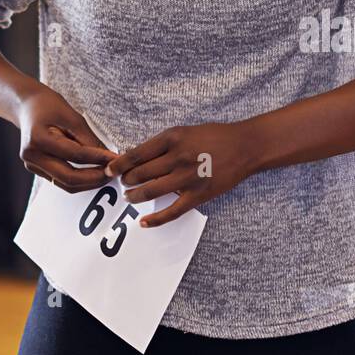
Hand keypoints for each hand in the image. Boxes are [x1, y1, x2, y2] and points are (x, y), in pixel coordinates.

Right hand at [17, 88, 115, 191]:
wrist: (26, 106)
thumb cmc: (48, 106)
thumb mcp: (73, 117)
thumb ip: (89, 140)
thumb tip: (108, 159)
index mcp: (39, 139)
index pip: (75, 156)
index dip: (98, 159)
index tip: (116, 159)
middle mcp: (32, 156)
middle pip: (69, 177)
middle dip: (94, 178)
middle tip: (113, 173)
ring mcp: (31, 165)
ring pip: (65, 183)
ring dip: (88, 183)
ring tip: (105, 174)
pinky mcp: (36, 169)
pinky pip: (60, 180)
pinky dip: (78, 180)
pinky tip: (92, 173)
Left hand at [107, 120, 262, 226]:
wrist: (245, 146)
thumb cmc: (213, 137)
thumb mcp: (183, 132)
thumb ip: (161, 144)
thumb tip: (133, 158)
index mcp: (172, 138)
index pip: (136, 154)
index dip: (119, 164)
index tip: (109, 170)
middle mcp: (178, 157)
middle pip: (140, 173)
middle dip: (127, 180)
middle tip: (122, 183)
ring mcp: (188, 178)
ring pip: (151, 191)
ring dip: (135, 196)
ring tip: (129, 197)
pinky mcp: (198, 195)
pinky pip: (172, 211)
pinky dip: (155, 219)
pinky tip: (143, 223)